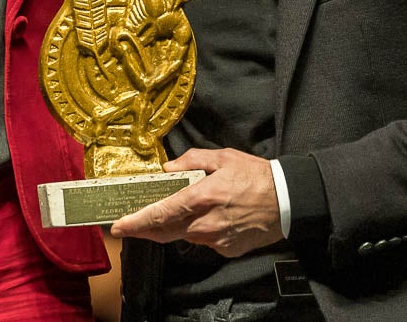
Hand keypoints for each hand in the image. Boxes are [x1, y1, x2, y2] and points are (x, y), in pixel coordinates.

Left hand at [109, 147, 282, 256]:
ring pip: (185, 235)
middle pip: (165, 231)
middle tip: (130, 224)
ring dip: (178, 225)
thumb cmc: (256, 176)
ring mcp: (216, 240)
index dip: (136, 222)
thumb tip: (169, 168)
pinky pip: (204, 240)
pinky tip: (212, 216)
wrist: (288, 201)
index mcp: (201, 198)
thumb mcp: (223, 157)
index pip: (160, 213)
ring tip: (185, 209)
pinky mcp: (226, 250)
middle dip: (146, 228)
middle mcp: (205, 223)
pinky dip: (200, 230)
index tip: (118, 226)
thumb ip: (192, 161)